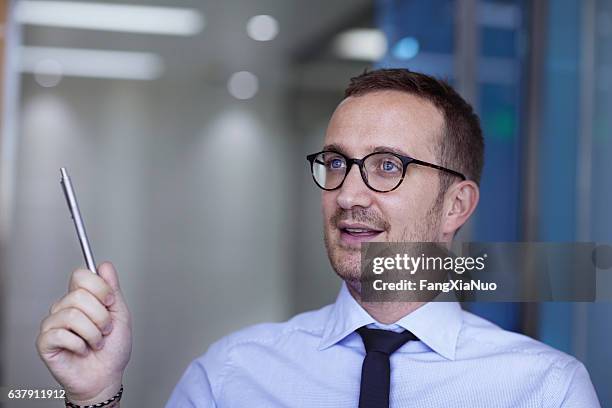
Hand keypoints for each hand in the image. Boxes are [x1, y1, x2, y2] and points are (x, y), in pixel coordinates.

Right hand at [36, 262, 131, 403]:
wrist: (106, 377)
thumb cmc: (113, 349)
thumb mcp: (121, 314)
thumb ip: (112, 289)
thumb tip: (105, 266)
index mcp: (83, 298)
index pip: (81, 275)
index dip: (100, 287)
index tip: (110, 302)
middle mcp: (66, 308)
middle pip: (78, 295)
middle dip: (101, 316)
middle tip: (105, 329)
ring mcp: (53, 324)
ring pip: (73, 315)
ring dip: (93, 333)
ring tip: (96, 342)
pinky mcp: (45, 341)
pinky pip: (61, 334)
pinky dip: (80, 344)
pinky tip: (82, 350)